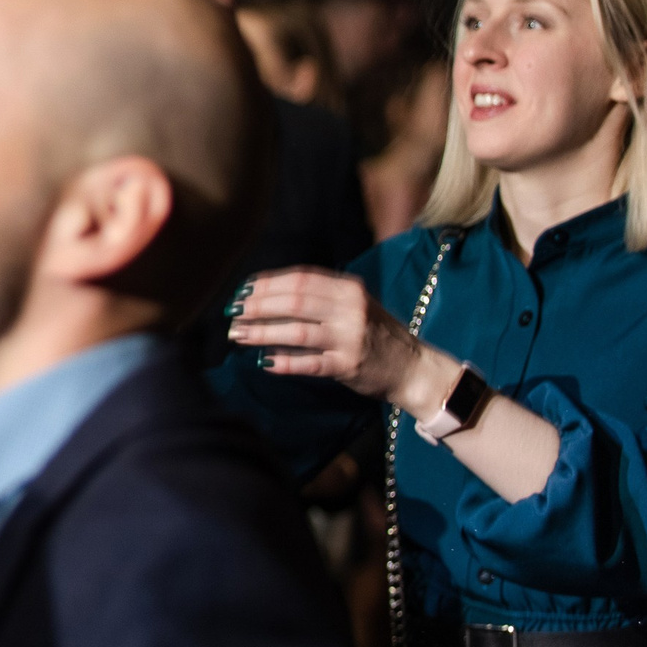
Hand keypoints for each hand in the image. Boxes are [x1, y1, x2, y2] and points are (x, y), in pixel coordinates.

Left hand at [226, 266, 456, 412]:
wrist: (413, 367)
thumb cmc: (375, 334)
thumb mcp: (353, 306)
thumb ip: (318, 300)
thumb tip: (264, 299)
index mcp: (348, 289)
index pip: (300, 279)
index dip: (267, 283)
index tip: (242, 290)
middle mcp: (350, 309)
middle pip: (294, 301)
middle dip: (257, 306)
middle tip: (233, 312)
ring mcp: (350, 337)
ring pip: (296, 331)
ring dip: (261, 333)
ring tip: (238, 335)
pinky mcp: (348, 365)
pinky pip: (309, 362)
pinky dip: (284, 362)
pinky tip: (264, 362)